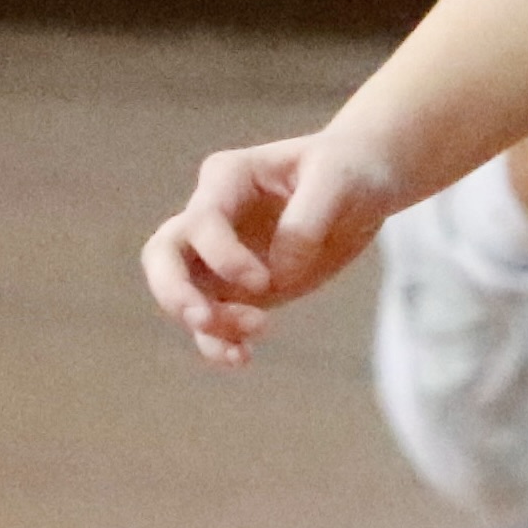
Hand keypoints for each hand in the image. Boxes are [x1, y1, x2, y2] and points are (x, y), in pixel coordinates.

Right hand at [141, 126, 402, 367]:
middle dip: (174, 292)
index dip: (223, 256)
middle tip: (202, 318)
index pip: (201, 221)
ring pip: (181, 295)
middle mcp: (211, 217)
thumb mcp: (338, 180)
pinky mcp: (236, 289)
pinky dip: (219, 344)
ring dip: (207, 325)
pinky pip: (212, 323)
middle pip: (162, 255)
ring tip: (252, 338)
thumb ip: (306, 222)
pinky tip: (242, 357)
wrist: (365, 186)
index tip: (264, 281)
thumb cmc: (348, 169)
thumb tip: (278, 274)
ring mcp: (218, 256)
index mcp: (226, 178)